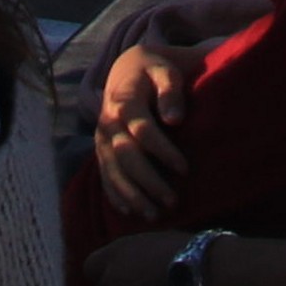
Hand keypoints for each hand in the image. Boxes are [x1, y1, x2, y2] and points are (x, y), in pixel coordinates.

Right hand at [92, 38, 200, 218]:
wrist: (127, 69)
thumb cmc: (154, 72)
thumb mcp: (166, 71)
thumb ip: (170, 91)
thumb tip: (174, 119)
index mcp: (125, 101)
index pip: (142, 131)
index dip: (163, 151)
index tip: (185, 169)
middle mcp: (108, 121)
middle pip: (126, 156)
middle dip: (149, 181)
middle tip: (172, 201)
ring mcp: (101, 137)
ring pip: (112, 170)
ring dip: (132, 195)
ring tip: (154, 215)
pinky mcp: (100, 148)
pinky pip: (103, 174)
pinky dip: (114, 194)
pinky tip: (129, 211)